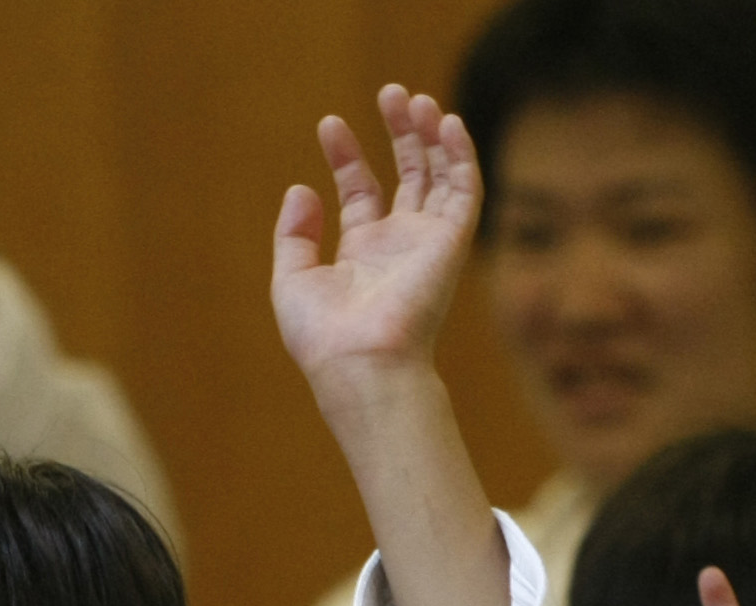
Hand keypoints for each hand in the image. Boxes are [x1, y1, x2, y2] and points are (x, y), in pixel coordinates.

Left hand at [271, 86, 479, 404]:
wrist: (360, 362)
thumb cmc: (323, 336)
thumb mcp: (291, 279)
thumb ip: (294, 234)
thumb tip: (302, 189)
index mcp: (362, 253)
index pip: (361, 191)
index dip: (346, 156)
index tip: (329, 124)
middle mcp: (399, 245)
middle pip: (408, 176)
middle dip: (400, 134)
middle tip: (390, 93)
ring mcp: (427, 243)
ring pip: (439, 177)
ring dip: (431, 136)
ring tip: (414, 99)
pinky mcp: (451, 244)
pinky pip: (464, 191)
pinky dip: (460, 156)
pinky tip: (447, 125)